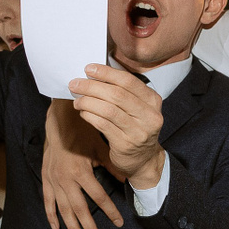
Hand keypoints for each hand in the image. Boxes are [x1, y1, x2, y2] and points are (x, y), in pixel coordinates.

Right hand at [43, 98, 124, 228]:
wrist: (58, 122)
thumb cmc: (82, 133)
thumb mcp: (100, 148)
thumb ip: (112, 166)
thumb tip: (127, 180)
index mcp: (81, 172)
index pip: (99, 198)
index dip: (110, 211)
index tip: (119, 222)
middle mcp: (66, 179)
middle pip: (80, 210)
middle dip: (90, 228)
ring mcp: (54, 181)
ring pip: (64, 210)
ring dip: (73, 227)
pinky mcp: (46, 179)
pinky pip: (48, 201)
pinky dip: (51, 215)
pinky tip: (57, 228)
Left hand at [67, 64, 165, 187]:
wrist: (144, 159)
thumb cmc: (136, 127)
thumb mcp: (138, 108)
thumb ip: (124, 91)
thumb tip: (96, 73)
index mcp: (153, 101)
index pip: (128, 81)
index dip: (106, 73)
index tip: (88, 69)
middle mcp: (149, 116)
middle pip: (117, 94)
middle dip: (92, 87)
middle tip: (75, 84)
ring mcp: (139, 131)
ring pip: (108, 110)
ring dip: (87, 102)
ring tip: (77, 100)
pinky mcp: (125, 144)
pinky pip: (103, 125)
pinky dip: (89, 116)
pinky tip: (83, 112)